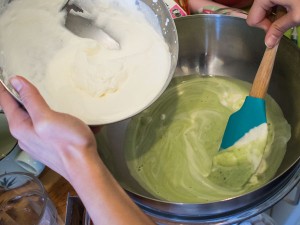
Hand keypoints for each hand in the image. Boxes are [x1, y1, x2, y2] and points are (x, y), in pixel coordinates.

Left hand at [0, 76, 154, 223]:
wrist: (84, 166)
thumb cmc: (68, 143)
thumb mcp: (47, 118)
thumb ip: (31, 100)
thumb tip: (16, 82)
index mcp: (21, 126)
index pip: (5, 101)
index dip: (5, 86)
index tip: (7, 74)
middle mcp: (25, 134)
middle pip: (18, 109)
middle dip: (20, 94)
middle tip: (25, 79)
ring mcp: (37, 140)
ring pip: (32, 117)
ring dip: (36, 105)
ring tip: (43, 94)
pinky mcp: (49, 144)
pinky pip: (44, 125)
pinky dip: (48, 116)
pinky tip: (61, 113)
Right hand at [247, 0, 299, 47]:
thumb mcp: (296, 16)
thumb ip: (279, 30)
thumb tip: (268, 44)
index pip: (253, 19)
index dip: (265, 27)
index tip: (278, 28)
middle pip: (258, 12)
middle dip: (271, 20)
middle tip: (287, 20)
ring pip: (266, 7)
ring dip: (277, 13)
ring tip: (292, 11)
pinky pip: (273, 1)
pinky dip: (281, 6)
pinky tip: (292, 5)